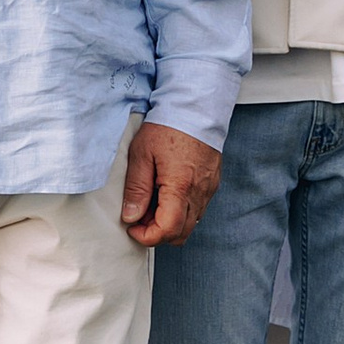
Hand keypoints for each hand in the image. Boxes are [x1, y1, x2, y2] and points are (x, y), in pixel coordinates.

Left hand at [121, 120, 221, 247]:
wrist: (196, 107)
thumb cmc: (168, 126)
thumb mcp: (141, 154)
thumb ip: (136, 188)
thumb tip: (131, 216)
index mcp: (180, 186)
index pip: (168, 230)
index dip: (147, 236)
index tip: (133, 228)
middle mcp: (199, 192)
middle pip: (181, 234)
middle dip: (157, 233)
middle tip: (139, 217)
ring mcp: (208, 189)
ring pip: (190, 224)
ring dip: (169, 222)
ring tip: (152, 202)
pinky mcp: (211, 183)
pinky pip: (197, 209)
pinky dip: (180, 211)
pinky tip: (166, 193)